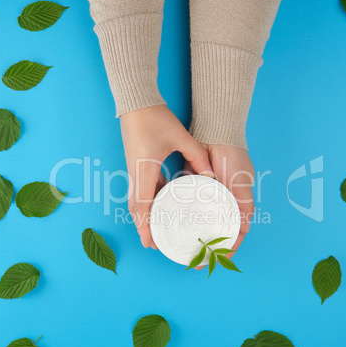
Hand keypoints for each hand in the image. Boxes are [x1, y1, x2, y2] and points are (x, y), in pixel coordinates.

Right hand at [120, 105, 213, 248]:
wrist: (136, 102)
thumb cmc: (155, 118)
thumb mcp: (180, 137)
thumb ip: (197, 156)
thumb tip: (210, 175)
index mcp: (144, 169)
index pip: (142, 205)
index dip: (145, 226)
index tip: (149, 242)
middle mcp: (136, 173)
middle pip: (137, 207)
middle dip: (144, 226)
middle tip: (153, 243)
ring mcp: (135, 170)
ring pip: (139, 199)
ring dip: (146, 215)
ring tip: (157, 229)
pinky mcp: (138, 165)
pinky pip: (143, 188)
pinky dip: (150, 200)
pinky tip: (163, 202)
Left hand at [185, 144, 254, 268]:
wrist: (214, 133)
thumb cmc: (232, 157)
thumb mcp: (240, 182)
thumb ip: (243, 204)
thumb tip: (244, 229)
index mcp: (237, 202)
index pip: (234, 231)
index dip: (228, 247)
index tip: (217, 259)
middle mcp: (223, 201)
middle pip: (217, 228)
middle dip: (209, 246)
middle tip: (196, 260)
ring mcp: (208, 195)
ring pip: (202, 219)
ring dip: (196, 234)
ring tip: (186, 248)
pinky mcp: (194, 187)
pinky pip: (188, 205)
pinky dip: (184, 217)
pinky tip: (175, 226)